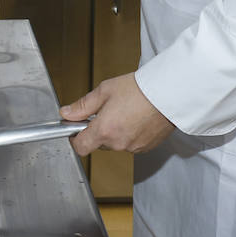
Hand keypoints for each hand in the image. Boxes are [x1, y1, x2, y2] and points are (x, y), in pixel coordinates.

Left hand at [59, 73, 174, 156]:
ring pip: (115, 143)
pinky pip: (131, 143)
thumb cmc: (139, 88)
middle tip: (106, 110)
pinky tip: (136, 118)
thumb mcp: (105, 91)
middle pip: (99, 143)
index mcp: (104, 130)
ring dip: (115, 131)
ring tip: (125, 111)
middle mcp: (118, 143)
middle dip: (98, 129)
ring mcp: (133, 147)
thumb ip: (83, 105)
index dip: (75, 138)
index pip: (80, 147)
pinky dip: (130, 134)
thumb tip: (66, 113)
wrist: (169, 92)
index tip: (76, 128)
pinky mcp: (146, 147)